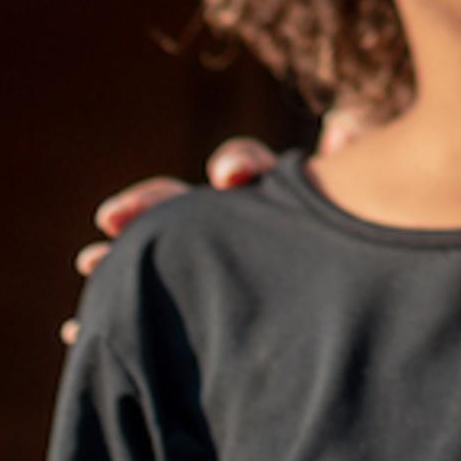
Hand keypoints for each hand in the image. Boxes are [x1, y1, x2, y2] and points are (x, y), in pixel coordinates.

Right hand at [61, 117, 380, 340]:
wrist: (383, 288)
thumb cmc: (378, 230)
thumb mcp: (378, 197)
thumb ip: (360, 161)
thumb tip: (342, 128)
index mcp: (276, 192)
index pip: (248, 166)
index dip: (237, 167)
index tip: (229, 179)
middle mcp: (236, 224)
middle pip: (186, 204)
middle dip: (151, 209)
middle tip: (113, 219)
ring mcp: (216, 266)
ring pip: (160, 256)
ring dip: (123, 261)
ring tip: (89, 270)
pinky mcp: (202, 310)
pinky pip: (155, 313)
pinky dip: (120, 319)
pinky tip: (78, 332)